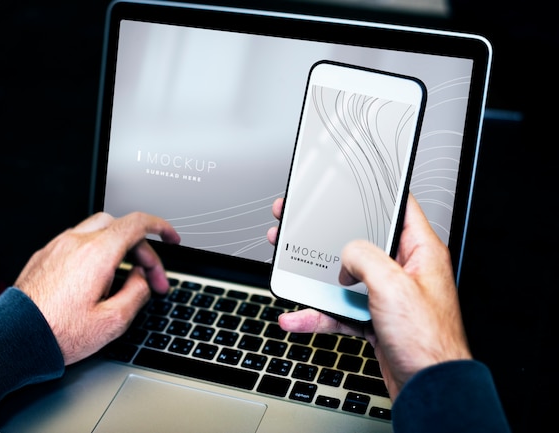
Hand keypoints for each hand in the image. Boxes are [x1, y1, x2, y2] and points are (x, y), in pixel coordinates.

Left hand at [14, 212, 180, 364]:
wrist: (13, 338)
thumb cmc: (58, 332)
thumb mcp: (113, 321)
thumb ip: (137, 293)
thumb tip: (142, 279)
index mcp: (98, 254)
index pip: (138, 224)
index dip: (161, 228)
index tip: (171, 239)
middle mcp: (77, 242)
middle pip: (121, 226)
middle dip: (142, 248)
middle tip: (150, 277)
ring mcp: (58, 246)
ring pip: (98, 230)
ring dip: (118, 247)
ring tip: (123, 277)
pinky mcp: (45, 255)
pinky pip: (78, 241)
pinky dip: (96, 251)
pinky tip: (96, 277)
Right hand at [268, 195, 470, 400]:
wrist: (428, 389)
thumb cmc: (428, 342)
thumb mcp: (393, 286)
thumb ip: (365, 258)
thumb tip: (346, 256)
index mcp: (419, 251)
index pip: (400, 207)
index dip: (376, 191)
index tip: (352, 182)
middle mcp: (403, 270)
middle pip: (360, 241)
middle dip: (327, 234)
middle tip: (300, 222)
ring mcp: (387, 295)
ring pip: (344, 276)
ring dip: (315, 276)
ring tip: (289, 263)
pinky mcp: (374, 317)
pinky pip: (340, 308)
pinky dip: (317, 312)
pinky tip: (297, 317)